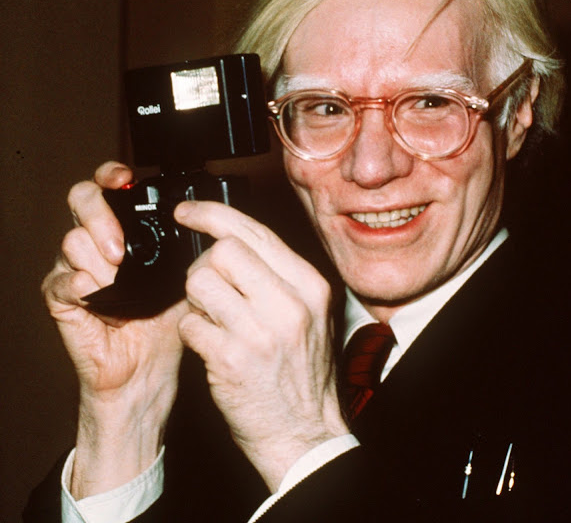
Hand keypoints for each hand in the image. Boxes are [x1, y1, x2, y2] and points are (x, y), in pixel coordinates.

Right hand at [42, 162, 184, 497]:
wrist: (148, 368)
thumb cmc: (167, 321)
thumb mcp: (185, 275)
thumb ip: (187, 247)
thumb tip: (206, 221)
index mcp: (125, 233)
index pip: (107, 188)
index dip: (110, 175)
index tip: (124, 178)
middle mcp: (97, 244)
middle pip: (81, 201)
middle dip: (100, 216)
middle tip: (121, 247)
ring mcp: (77, 269)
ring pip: (71, 240)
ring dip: (98, 258)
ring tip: (120, 280)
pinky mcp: (64, 301)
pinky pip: (60, 282)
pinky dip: (80, 284)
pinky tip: (98, 293)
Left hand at [175, 201, 348, 491]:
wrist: (305, 433)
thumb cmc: (302, 372)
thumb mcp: (309, 314)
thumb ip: (278, 276)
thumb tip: (229, 241)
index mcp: (310, 285)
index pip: (254, 230)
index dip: (211, 214)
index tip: (187, 212)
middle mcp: (290, 303)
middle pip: (222, 250)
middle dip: (203, 265)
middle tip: (207, 287)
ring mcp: (261, 331)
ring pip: (199, 282)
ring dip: (194, 300)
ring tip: (212, 319)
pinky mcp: (233, 360)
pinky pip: (190, 324)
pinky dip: (191, 333)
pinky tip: (210, 346)